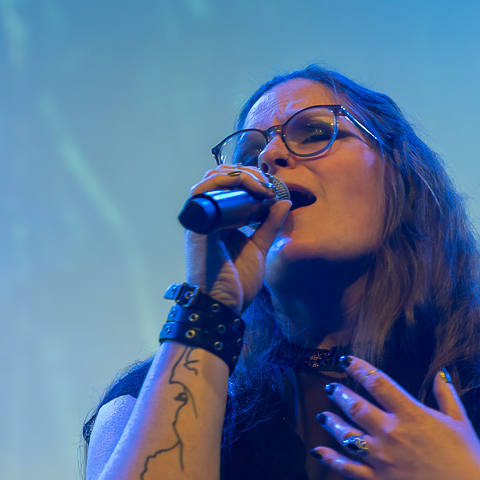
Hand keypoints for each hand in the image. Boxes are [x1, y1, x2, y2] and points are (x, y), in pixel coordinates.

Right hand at [184, 165, 290, 312]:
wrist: (223, 306)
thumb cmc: (237, 283)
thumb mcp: (259, 247)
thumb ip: (269, 225)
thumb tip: (283, 202)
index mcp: (218, 221)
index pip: (226, 186)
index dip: (249, 178)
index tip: (272, 188)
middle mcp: (206, 218)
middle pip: (218, 177)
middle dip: (245, 173)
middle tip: (267, 184)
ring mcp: (199, 221)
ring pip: (210, 180)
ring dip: (237, 175)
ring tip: (260, 186)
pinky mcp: (197, 227)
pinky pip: (204, 194)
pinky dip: (228, 186)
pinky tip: (251, 194)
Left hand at [312, 356, 479, 479]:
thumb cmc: (469, 460)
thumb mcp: (461, 421)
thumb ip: (447, 396)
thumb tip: (441, 373)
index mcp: (412, 414)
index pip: (379, 383)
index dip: (359, 368)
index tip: (346, 360)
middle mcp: (392, 432)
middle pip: (357, 406)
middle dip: (340, 394)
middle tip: (331, 388)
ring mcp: (382, 458)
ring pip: (347, 435)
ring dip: (332, 423)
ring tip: (323, 416)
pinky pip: (347, 469)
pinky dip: (330, 459)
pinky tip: (318, 451)